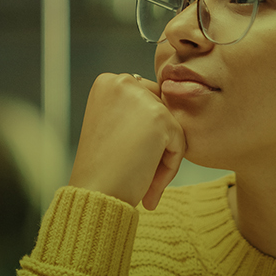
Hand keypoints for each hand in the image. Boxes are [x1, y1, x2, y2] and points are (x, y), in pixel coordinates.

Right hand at [68, 73, 185, 210]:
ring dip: (163, 156)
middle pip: (161, 110)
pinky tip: (148, 183)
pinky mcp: (159, 117)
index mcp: (107, 82)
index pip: (146, 99)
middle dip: (155, 144)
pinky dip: (170, 166)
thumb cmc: (103, 168)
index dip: (143, 132)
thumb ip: (135, 111)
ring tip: (144, 182)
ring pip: (171, 126)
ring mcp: (140, 97)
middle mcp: (122, 81)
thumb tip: (167, 106)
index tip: (130, 157)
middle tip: (138, 173)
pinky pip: (179, 141)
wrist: (95, 194)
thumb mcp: (112, 125)